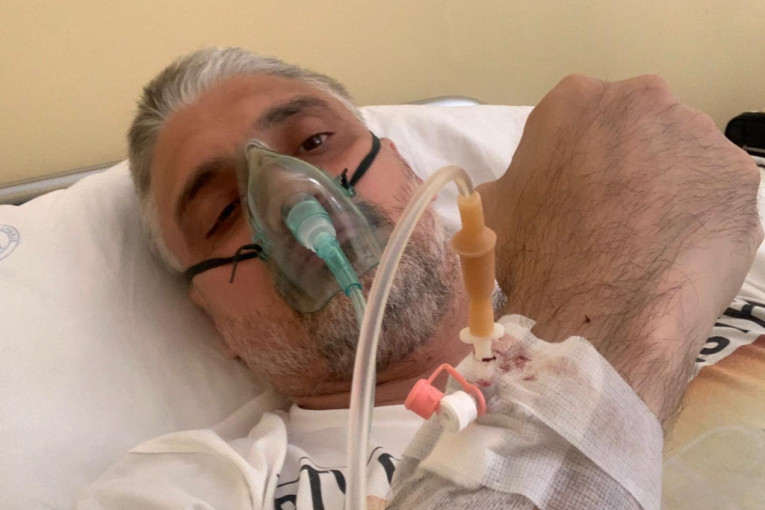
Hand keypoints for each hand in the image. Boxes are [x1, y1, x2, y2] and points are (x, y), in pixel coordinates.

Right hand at [478, 74, 761, 427]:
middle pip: (634, 129)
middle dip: (626, 164)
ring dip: (668, 187)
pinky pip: (717, 192)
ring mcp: (696, 134)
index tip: (573, 197)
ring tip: (650, 241)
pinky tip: (681, 251)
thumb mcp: (495, 212)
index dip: (574, 162)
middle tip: (614, 218)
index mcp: (573, 101)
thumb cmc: (537, 256)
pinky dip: (703, 216)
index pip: (576, 122)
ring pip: (681, 157)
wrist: (600, 310)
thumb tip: (515, 193)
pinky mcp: (739, 175)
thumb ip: (510, 186)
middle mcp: (640, 99)